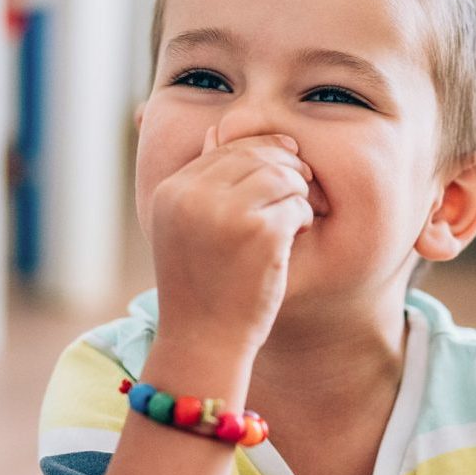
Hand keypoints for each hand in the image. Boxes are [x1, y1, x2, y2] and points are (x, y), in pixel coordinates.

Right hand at [149, 126, 313, 353]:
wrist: (202, 343)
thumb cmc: (199, 288)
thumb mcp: (185, 228)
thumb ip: (201, 183)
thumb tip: (220, 130)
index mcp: (172, 191)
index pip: (224, 147)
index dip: (259, 154)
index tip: (280, 171)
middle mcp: (193, 195)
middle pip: (255, 153)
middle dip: (284, 167)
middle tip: (298, 189)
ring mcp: (226, 212)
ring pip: (281, 174)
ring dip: (296, 194)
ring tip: (293, 220)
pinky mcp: (260, 233)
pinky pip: (297, 205)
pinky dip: (303, 219)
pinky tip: (295, 238)